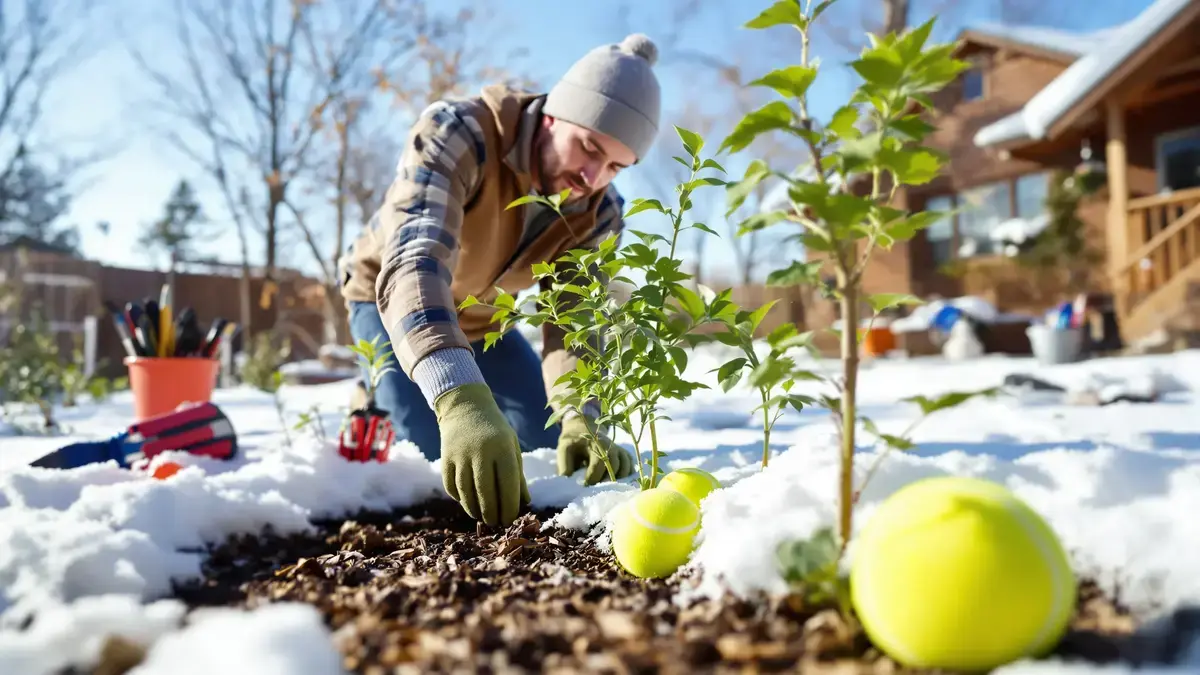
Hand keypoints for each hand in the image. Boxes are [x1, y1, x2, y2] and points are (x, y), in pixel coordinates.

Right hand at [433, 383, 529, 525]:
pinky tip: (467, 503)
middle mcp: (480, 452)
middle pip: (485, 492)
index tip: (511, 518)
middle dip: (491, 513)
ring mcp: (460, 455)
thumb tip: (524, 503)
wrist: (465, 406)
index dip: (510, 505)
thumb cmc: (495, 430)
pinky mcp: (445, 457)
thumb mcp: (512, 447)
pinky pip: (450, 485)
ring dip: (474, 509)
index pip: (508, 483)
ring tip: (482, 517)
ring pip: (466, 492)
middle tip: (496, 523)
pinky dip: (459, 498)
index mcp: (502, 448)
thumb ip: (518, 475)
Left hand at [557, 413, 634, 484]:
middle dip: (606, 481)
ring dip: (618, 479)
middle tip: (597, 491)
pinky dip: (627, 474)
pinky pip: (630, 464)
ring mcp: (618, 449)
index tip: (585, 487)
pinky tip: (618, 482)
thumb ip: (565, 466)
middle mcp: (610, 445)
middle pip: (614, 466)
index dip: (593, 478)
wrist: (582, 428)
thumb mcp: (563, 450)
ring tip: (607, 488)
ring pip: (625, 466)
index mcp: (595, 443)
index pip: (598, 463)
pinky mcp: (622, 453)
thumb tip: (568, 484)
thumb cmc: (572, 442)